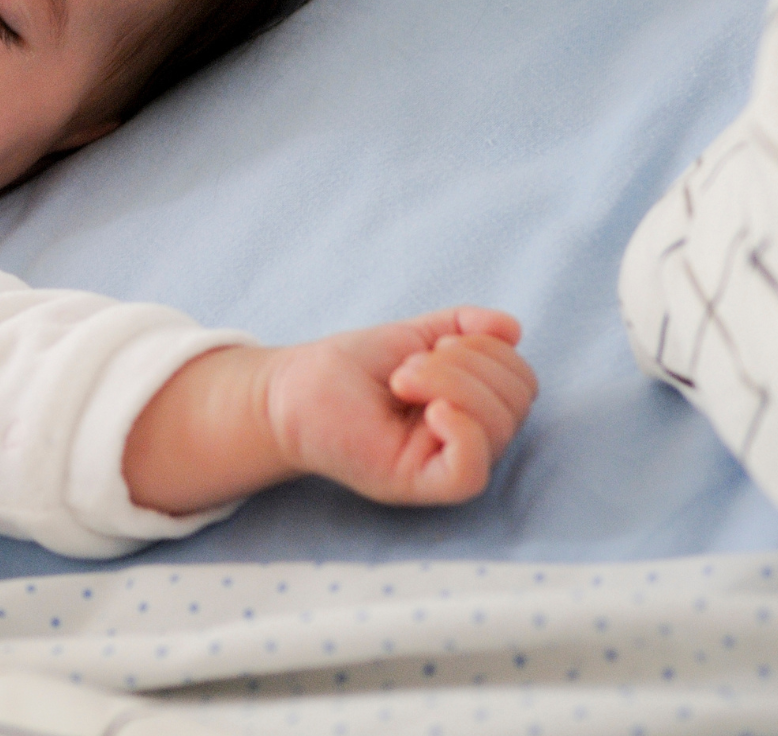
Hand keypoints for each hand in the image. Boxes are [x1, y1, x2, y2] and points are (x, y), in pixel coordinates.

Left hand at [266, 307, 535, 504]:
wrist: (291, 390)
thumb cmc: (348, 369)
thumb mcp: (414, 336)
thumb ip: (463, 327)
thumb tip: (512, 328)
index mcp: (473, 409)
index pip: (521, 382)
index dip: (489, 351)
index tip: (434, 344)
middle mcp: (467, 440)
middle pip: (516, 403)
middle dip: (467, 364)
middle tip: (408, 367)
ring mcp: (443, 464)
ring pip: (497, 429)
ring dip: (452, 383)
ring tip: (402, 380)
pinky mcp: (418, 484)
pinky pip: (471, 473)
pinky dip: (463, 433)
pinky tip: (432, 410)